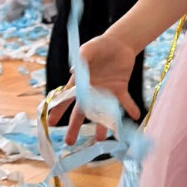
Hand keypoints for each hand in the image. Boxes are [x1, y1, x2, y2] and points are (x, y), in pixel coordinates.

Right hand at [49, 30, 141, 144]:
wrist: (119, 43)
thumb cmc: (99, 46)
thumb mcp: (88, 50)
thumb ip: (81, 59)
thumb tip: (72, 72)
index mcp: (79, 82)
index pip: (66, 98)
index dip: (58, 110)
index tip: (51, 123)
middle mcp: (91, 91)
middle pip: (81, 112)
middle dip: (75, 127)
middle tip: (70, 142)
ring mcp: (105, 92)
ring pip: (102, 112)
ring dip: (102, 125)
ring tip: (101, 139)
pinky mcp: (120, 89)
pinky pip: (125, 102)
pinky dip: (130, 108)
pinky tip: (135, 116)